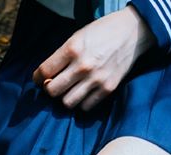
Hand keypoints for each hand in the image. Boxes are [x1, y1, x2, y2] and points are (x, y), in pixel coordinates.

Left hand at [32, 6, 154, 110]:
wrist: (132, 32)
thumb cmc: (102, 32)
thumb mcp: (78, 36)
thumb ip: (62, 56)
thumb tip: (47, 76)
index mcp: (72, 49)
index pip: (44, 72)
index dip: (37, 78)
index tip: (38, 79)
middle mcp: (83, 66)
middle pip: (53, 91)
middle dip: (50, 89)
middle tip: (54, 85)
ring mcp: (96, 79)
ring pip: (67, 103)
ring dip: (65, 97)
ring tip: (70, 90)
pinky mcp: (107, 89)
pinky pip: (86, 107)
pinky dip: (82, 102)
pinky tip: (84, 93)